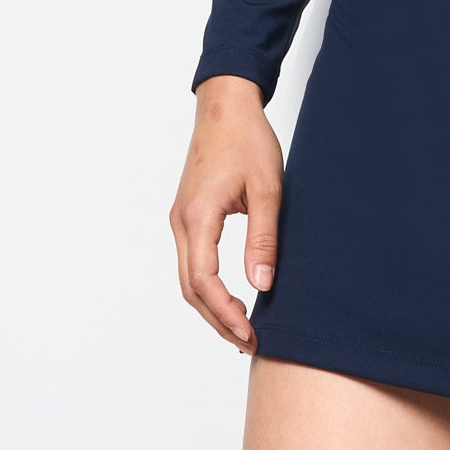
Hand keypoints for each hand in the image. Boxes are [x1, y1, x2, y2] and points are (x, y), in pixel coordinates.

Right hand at [171, 78, 284, 350]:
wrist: (225, 108)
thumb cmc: (247, 141)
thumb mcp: (267, 189)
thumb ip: (263, 237)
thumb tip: (261, 284)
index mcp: (198, 216)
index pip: (203, 280)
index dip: (224, 312)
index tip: (249, 332)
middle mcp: (182, 222)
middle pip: (190, 287)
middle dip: (218, 319)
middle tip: (249, 341)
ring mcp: (181, 220)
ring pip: (188, 278)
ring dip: (212, 307)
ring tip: (242, 329)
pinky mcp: (188, 217)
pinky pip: (192, 262)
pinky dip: (209, 288)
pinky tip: (232, 300)